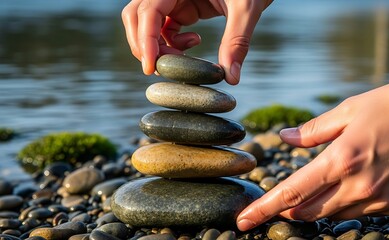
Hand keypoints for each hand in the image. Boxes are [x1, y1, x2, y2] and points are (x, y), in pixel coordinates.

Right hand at [121, 0, 271, 84]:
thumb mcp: (247, 9)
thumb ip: (237, 41)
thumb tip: (231, 78)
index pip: (148, 11)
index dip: (145, 39)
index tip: (150, 68)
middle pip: (137, 17)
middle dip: (144, 45)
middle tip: (159, 69)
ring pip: (148, 25)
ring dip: (158, 47)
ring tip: (182, 58)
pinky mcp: (183, 8)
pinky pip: (165, 29)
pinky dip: (173, 43)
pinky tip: (194, 41)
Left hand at [237, 71, 388, 230]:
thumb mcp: (349, 110)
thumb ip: (313, 130)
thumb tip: (285, 137)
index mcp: (341, 160)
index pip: (291, 193)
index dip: (264, 209)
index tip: (243, 220)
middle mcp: (359, 187)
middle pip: (309, 211)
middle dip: (287, 210)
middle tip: (276, 202)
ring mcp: (380, 200)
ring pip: (333, 215)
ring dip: (315, 207)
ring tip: (309, 191)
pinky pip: (360, 212)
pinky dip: (343, 204)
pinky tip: (346, 186)